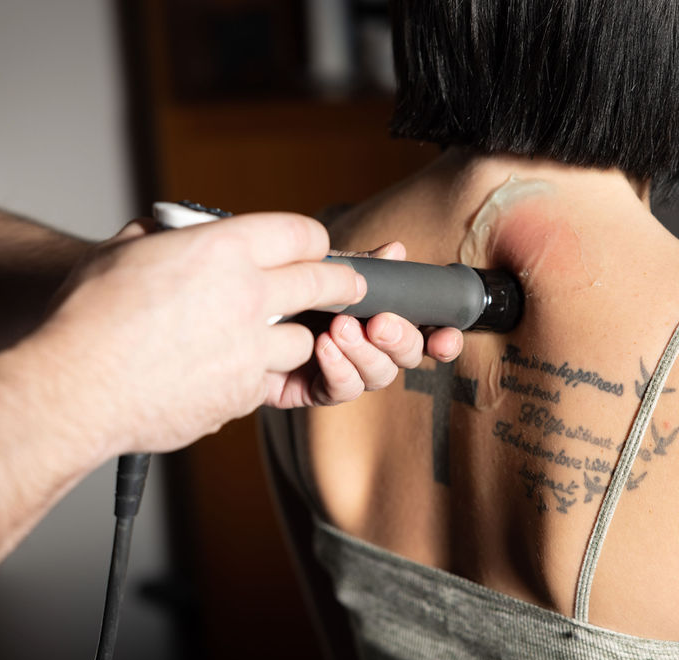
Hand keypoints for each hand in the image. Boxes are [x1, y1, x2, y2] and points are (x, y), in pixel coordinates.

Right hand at [36, 212, 367, 455]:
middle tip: (348, 287)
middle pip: (323, 282)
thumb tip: (171, 233)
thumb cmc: (88, 318)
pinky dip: (257, 378)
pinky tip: (228, 373)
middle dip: (342, 283)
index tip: (315, 248)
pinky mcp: (242, 395)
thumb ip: (161, 237)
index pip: (299, 233)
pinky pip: (268, 383)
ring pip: (303, 341)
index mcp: (221, 248)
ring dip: (293, 338)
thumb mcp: (122, 251)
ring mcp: (250, 350)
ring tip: (270, 339)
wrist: (75, 388)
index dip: (312, 240)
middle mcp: (247, 295)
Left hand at [266, 241, 463, 408]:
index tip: (446, 336)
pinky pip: (340, 390)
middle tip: (380, 322)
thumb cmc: (286, 286)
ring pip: (377, 376)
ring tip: (341, 329)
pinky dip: (338, 368)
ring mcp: (344, 371)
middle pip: (407, 356)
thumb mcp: (325, 270)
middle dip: (400, 339)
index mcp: (379, 316)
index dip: (443, 338)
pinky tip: (324, 348)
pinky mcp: (315, 391)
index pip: (426, 332)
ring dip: (365, 352)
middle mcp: (368, 348)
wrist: (232, 309)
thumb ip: (362, 266)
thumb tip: (396, 250)